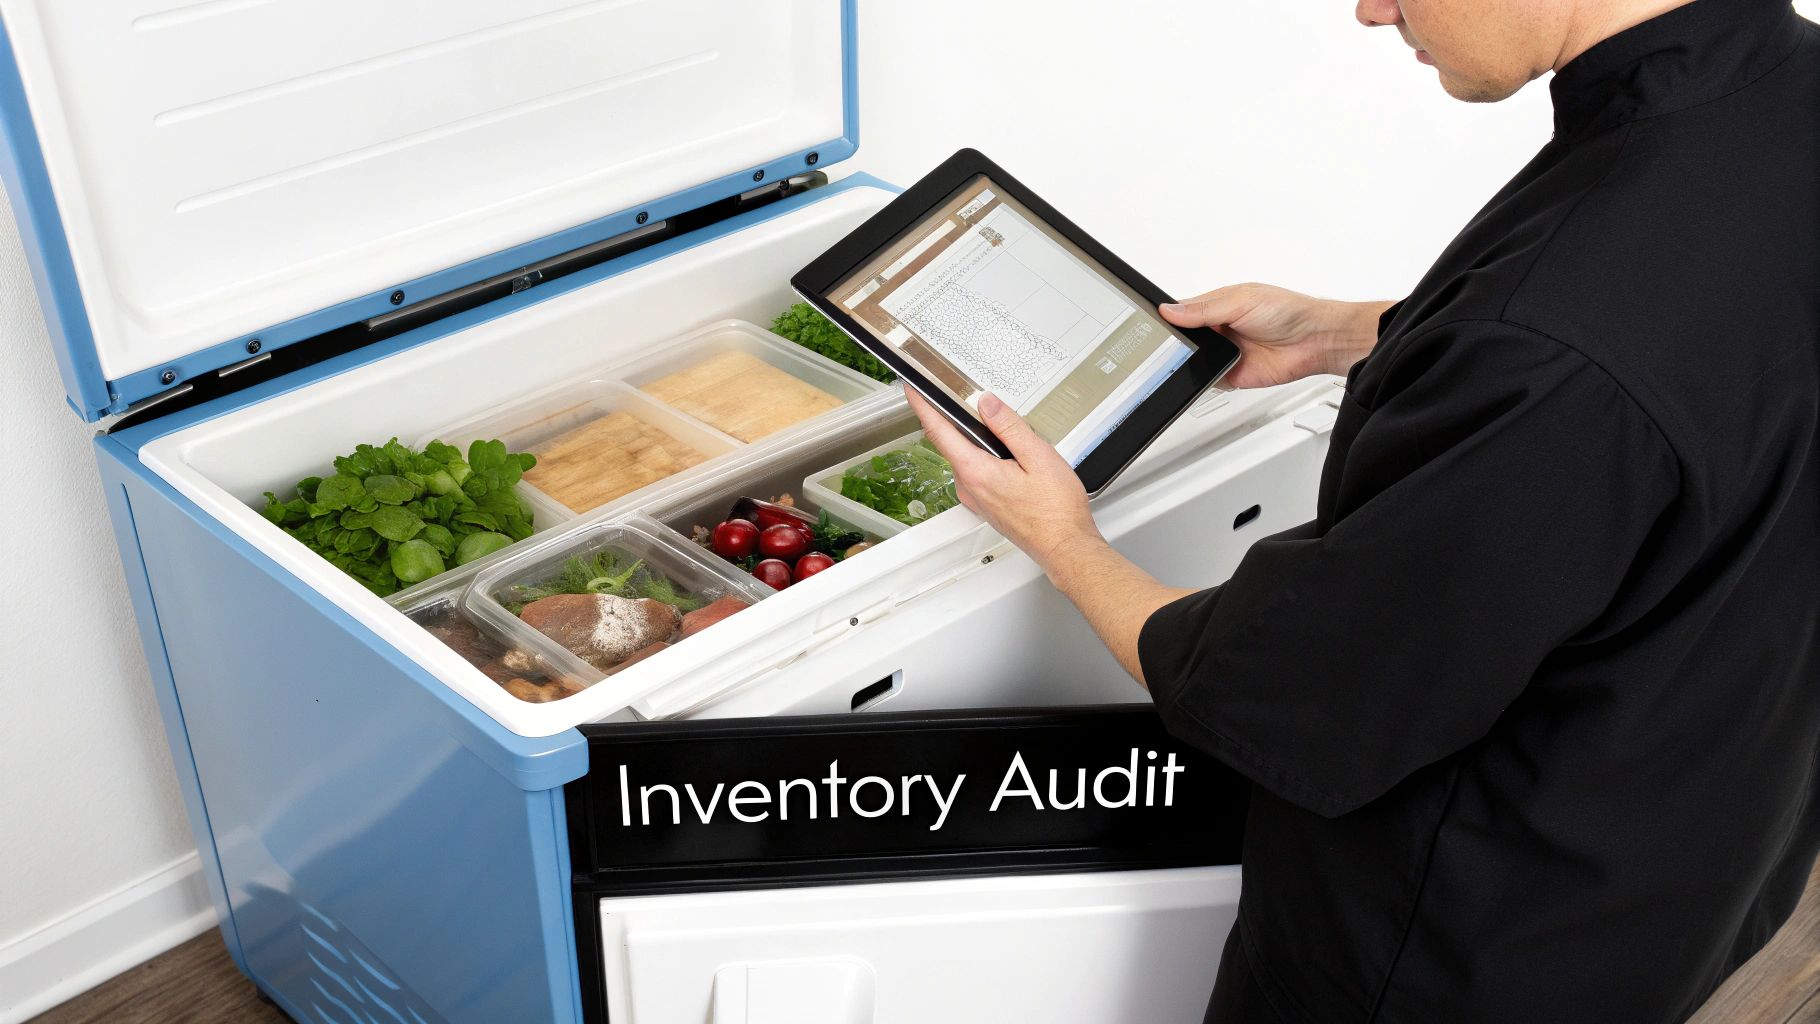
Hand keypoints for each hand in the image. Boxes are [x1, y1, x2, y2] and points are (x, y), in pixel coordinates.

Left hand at [903, 385, 1098, 572]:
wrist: (1064, 546)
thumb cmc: (1055, 510)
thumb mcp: (1038, 456)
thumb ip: (1009, 427)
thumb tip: (987, 404)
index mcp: (976, 471)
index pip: (939, 432)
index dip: (923, 407)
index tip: (913, 389)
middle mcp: (970, 487)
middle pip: (952, 444)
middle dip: (955, 420)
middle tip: (965, 397)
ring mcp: (977, 499)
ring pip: (966, 459)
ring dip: (975, 441)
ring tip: (1001, 429)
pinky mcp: (986, 505)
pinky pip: (977, 474)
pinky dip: (984, 458)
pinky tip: (1008, 457)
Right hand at [1159, 284, 1394, 388]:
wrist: (1316, 341)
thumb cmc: (1289, 311)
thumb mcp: (1242, 301)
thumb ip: (1205, 308)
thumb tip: (1171, 310)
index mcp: (1218, 305)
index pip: (1183, 311)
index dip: (1167, 317)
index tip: (1153, 322)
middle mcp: (1219, 328)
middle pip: (1184, 338)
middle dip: (1175, 342)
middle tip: (1167, 345)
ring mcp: (1224, 352)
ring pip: (1193, 360)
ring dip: (1188, 361)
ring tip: (1183, 359)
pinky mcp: (1231, 374)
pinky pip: (1207, 380)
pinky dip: (1201, 380)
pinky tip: (1200, 374)